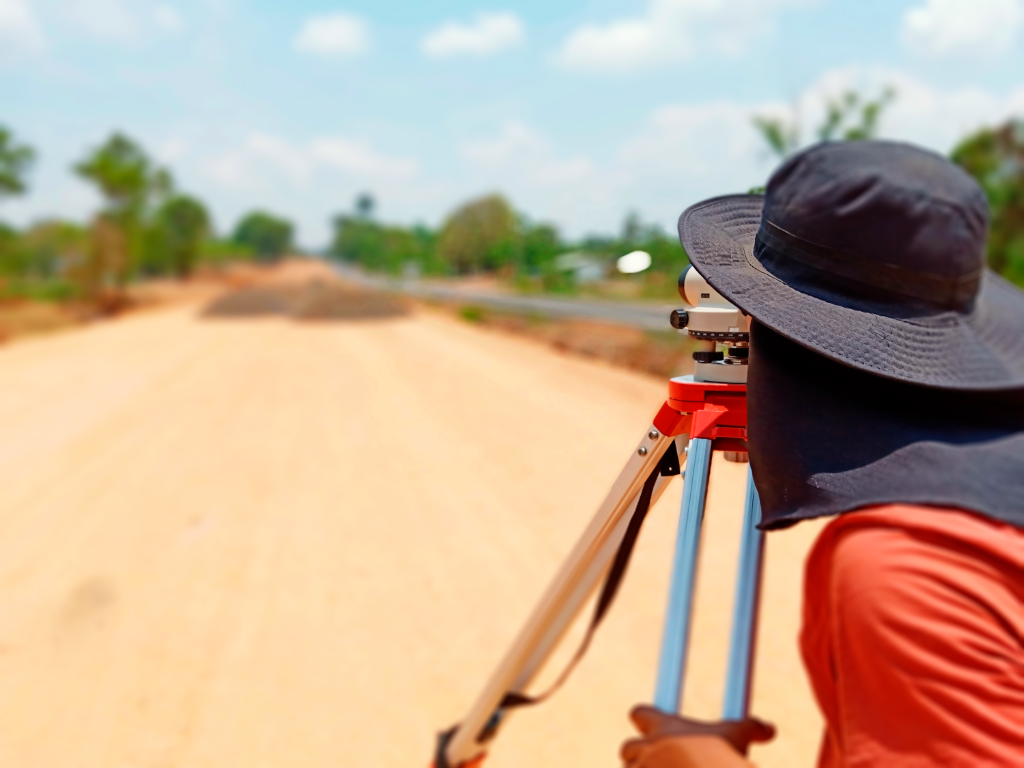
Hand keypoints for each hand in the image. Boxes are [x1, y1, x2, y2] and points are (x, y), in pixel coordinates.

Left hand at [620, 705, 774, 765]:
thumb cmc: (722, 755)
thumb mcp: (738, 735)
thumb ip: (752, 728)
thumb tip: (770, 729)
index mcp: (663, 727)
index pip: (640, 713)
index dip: (646, 720)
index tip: (652, 726)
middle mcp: (646, 748)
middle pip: (627, 748)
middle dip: (639, 757)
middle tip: (661, 764)